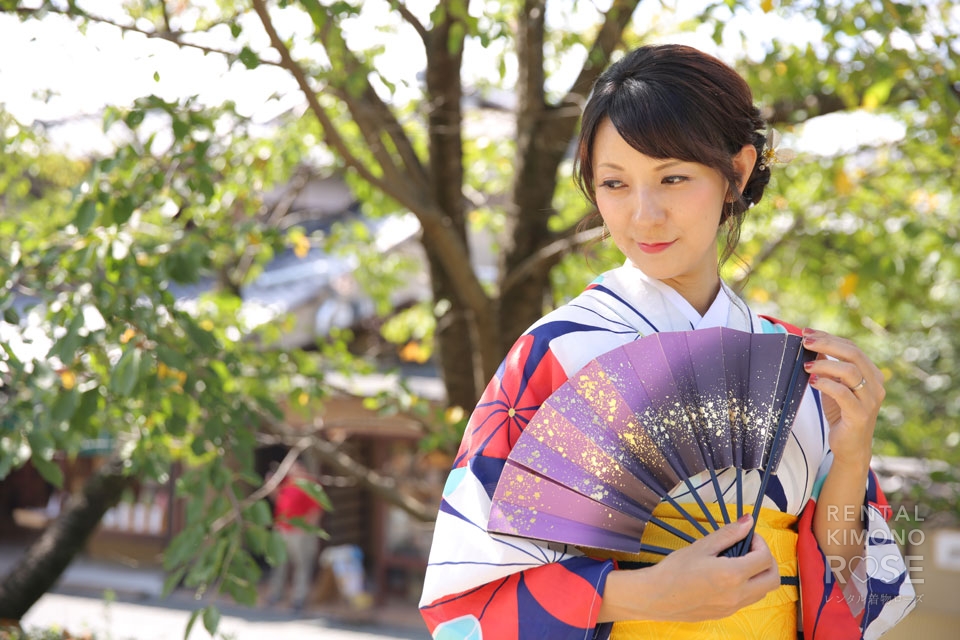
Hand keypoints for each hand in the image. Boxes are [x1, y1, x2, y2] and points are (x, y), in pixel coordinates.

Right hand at [599, 516, 779, 622]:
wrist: (656, 597)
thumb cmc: (674, 570)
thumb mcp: (701, 546)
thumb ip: (729, 534)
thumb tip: (748, 521)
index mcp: (732, 575)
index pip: (764, 558)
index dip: (760, 542)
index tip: (747, 536)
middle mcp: (738, 594)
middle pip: (773, 579)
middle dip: (767, 561)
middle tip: (750, 549)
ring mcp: (733, 607)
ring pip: (763, 591)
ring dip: (759, 574)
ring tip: (739, 561)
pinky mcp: (726, 613)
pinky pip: (748, 599)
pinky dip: (748, 586)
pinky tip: (728, 576)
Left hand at [800, 328, 883, 467]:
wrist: (850, 446)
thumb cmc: (841, 413)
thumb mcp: (834, 385)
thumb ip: (828, 367)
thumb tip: (813, 344)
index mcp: (872, 374)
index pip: (852, 348)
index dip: (829, 337)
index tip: (807, 332)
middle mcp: (875, 385)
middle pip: (854, 354)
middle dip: (827, 344)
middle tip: (805, 342)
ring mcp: (870, 400)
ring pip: (850, 371)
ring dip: (825, 364)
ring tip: (806, 365)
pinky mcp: (860, 415)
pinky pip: (843, 393)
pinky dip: (826, 384)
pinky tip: (812, 381)